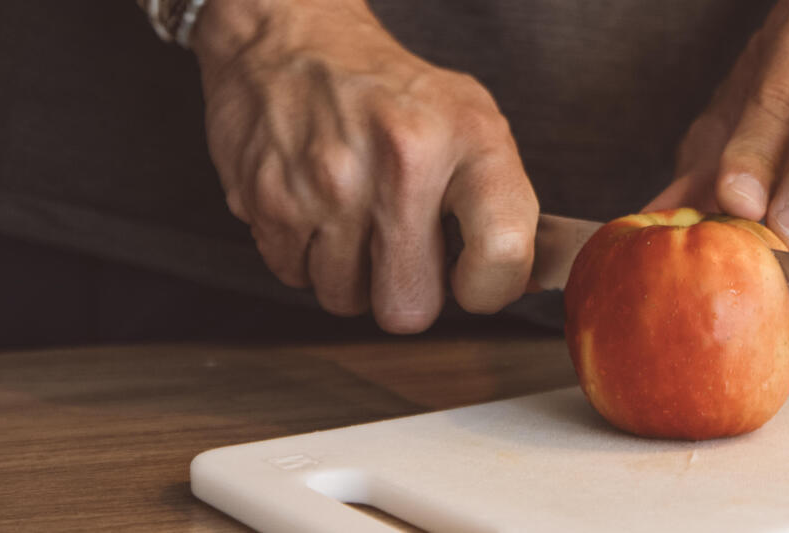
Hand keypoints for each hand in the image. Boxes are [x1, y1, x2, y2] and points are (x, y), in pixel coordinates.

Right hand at [192, 0, 537, 332]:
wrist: (291, 39)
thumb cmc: (386, 89)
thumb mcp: (470, 119)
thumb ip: (502, 202)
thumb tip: (519, 282)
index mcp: (465, 139)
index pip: (502, 254)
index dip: (489, 288)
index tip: (473, 277)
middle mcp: (400, 161)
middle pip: (409, 307)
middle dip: (403, 288)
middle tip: (398, 244)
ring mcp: (328, 184)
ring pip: (345, 299)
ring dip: (348, 271)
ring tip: (351, 216)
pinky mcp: (269, 199)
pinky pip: (294, 276)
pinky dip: (302, 254)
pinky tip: (313, 207)